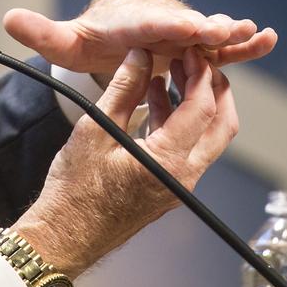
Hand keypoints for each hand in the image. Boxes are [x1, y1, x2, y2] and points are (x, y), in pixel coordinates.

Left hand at [3, 0, 276, 76]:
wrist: (115, 30)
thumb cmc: (92, 38)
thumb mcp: (65, 41)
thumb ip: (42, 33)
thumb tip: (8, 18)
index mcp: (130, 22)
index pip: (149, 23)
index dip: (167, 24)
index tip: (185, 26)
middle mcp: (161, 22)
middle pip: (185, 25)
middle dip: (204, 27)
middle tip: (222, 30)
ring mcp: (182, 33)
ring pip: (209, 33)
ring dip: (230, 34)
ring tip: (253, 33)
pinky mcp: (196, 45)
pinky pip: (223, 47)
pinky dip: (244, 43)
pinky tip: (268, 39)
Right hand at [12, 44, 237, 277]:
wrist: (65, 235)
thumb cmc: (74, 191)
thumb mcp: (95, 129)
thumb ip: (123, 88)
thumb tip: (139, 56)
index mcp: (167, 162)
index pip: (201, 109)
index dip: (199, 74)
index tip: (189, 52)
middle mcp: (183, 177)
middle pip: (221, 125)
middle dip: (214, 88)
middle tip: (194, 61)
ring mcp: (179, 186)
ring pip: (208, 138)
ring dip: (197, 104)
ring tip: (171, 74)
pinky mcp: (169, 188)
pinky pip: (188, 149)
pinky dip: (180, 122)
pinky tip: (155, 100)